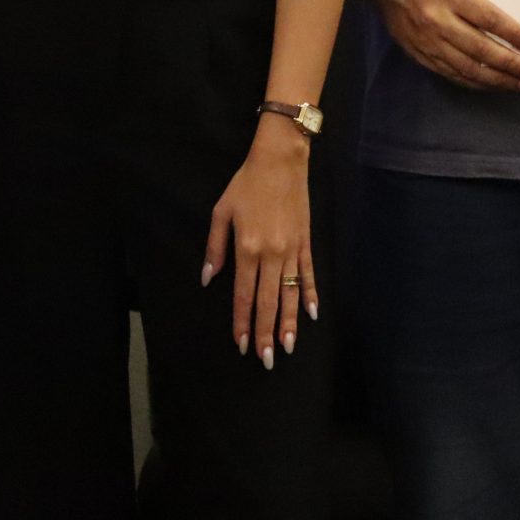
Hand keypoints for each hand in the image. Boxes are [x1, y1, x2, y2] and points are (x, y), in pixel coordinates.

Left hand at [202, 116, 316, 368]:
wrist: (281, 159)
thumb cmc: (246, 183)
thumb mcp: (221, 211)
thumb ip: (215, 248)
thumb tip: (208, 279)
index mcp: (246, 248)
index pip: (243, 295)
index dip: (242, 321)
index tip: (242, 343)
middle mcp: (270, 254)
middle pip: (268, 302)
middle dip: (266, 333)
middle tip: (265, 360)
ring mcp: (291, 250)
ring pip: (290, 294)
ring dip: (288, 323)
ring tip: (287, 348)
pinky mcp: (306, 243)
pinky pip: (308, 275)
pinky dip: (310, 295)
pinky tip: (311, 315)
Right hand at [374, 0, 519, 91]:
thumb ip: (481, 8)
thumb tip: (512, 36)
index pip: (489, 19)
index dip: (513, 34)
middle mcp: (439, 21)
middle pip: (481, 48)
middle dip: (509, 63)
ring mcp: (429, 43)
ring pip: (468, 68)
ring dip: (497, 79)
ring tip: (519, 84)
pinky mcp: (422, 58)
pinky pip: (454, 75)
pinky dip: (477, 83)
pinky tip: (494, 85)